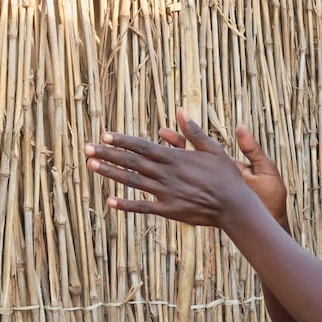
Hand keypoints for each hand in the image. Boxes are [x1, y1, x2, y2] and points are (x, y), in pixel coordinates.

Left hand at [85, 108, 287, 226]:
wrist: (234, 206)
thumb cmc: (226, 176)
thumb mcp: (213, 149)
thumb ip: (193, 132)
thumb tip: (180, 111)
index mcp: (175, 158)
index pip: (143, 146)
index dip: (122, 140)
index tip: (104, 135)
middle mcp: (166, 174)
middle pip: (131, 162)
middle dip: (108, 154)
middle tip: (86, 148)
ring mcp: (165, 193)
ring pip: (132, 182)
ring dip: (110, 173)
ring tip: (91, 166)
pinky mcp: (168, 210)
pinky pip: (143, 207)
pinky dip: (126, 205)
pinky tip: (109, 201)